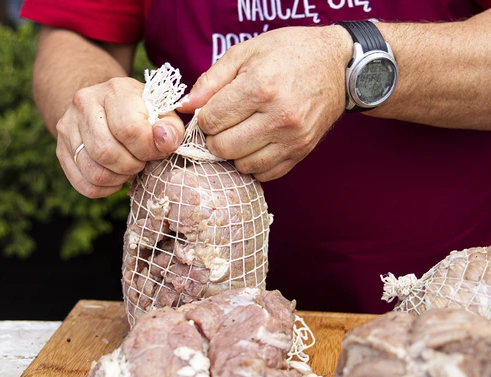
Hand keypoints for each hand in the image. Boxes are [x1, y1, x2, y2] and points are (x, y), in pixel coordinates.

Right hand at [56, 77, 184, 197]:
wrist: (106, 107)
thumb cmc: (142, 114)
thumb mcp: (163, 113)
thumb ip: (171, 128)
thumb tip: (165, 141)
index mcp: (115, 90)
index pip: (129, 129)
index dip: (148, 149)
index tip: (156, 151)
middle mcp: (84, 103)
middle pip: (107, 152)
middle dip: (132, 165)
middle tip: (142, 161)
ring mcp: (67, 127)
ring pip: (95, 172)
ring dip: (119, 178)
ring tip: (129, 168)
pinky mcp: (61, 150)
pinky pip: (84, 185)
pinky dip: (105, 189)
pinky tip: (115, 177)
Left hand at [180, 26, 351, 181]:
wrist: (338, 67)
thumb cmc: (289, 54)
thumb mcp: (247, 53)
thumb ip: (211, 80)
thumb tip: (186, 107)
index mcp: (261, 87)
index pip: (211, 121)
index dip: (204, 118)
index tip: (211, 112)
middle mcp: (279, 117)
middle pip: (223, 147)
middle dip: (215, 138)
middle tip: (223, 125)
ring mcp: (292, 139)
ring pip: (243, 165)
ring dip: (234, 153)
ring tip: (241, 133)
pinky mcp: (301, 153)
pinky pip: (265, 174)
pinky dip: (254, 163)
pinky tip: (257, 144)